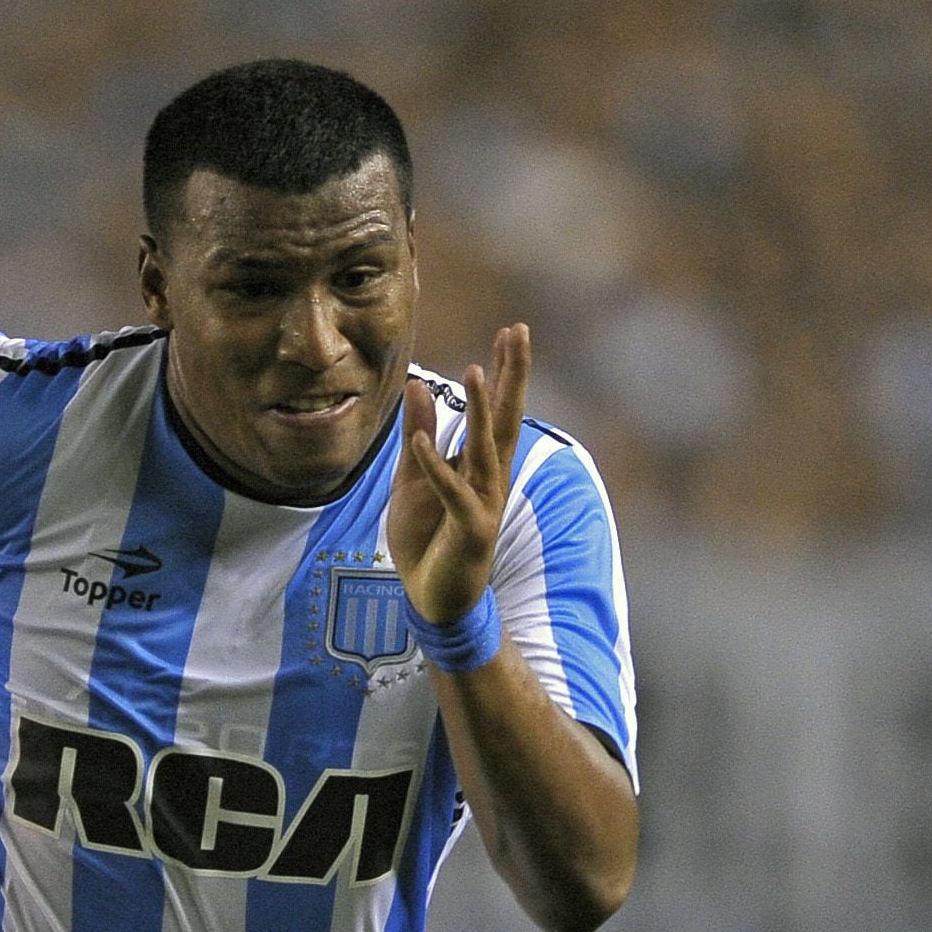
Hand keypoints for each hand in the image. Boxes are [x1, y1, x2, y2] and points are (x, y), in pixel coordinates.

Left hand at [386, 322, 529, 629]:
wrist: (431, 599)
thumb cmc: (426, 540)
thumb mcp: (412, 478)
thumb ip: (418, 433)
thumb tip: (418, 386)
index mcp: (480, 465)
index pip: (498, 410)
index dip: (505, 372)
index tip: (512, 332)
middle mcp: (489, 479)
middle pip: (505, 419)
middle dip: (511, 376)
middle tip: (519, 332)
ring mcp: (483, 504)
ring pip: (484, 450)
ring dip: (480, 411)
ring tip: (476, 370)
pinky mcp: (469, 530)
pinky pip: (451, 493)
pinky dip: (435, 466)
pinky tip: (421, 441)